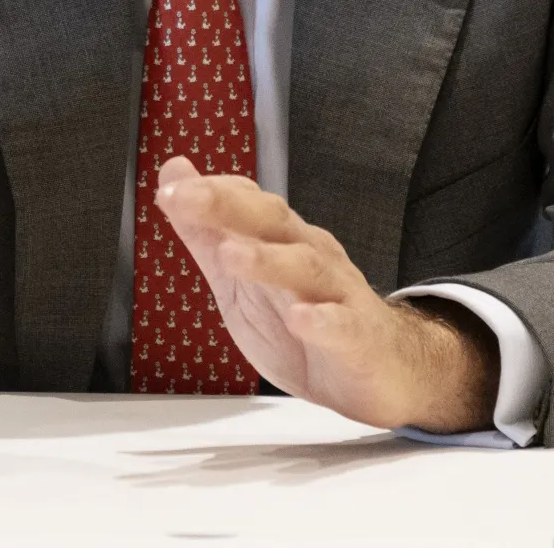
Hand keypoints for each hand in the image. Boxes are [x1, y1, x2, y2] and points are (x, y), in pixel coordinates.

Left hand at [153, 155, 499, 431]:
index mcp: (282, 242)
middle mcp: (311, 257)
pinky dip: (322, 321)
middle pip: (273, 222)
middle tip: (187, 199)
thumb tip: (173, 180)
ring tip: (232, 256)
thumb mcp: (239, 282)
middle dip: (229, 207)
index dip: (211, 193)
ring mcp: (338, 295)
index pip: (249, 202)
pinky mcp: (359, 338)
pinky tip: (301, 318)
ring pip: (305, 267)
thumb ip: (205, 233)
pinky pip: (343, 326)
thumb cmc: (307, 322)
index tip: (171, 189)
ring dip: (268, 259)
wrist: (382, 372)